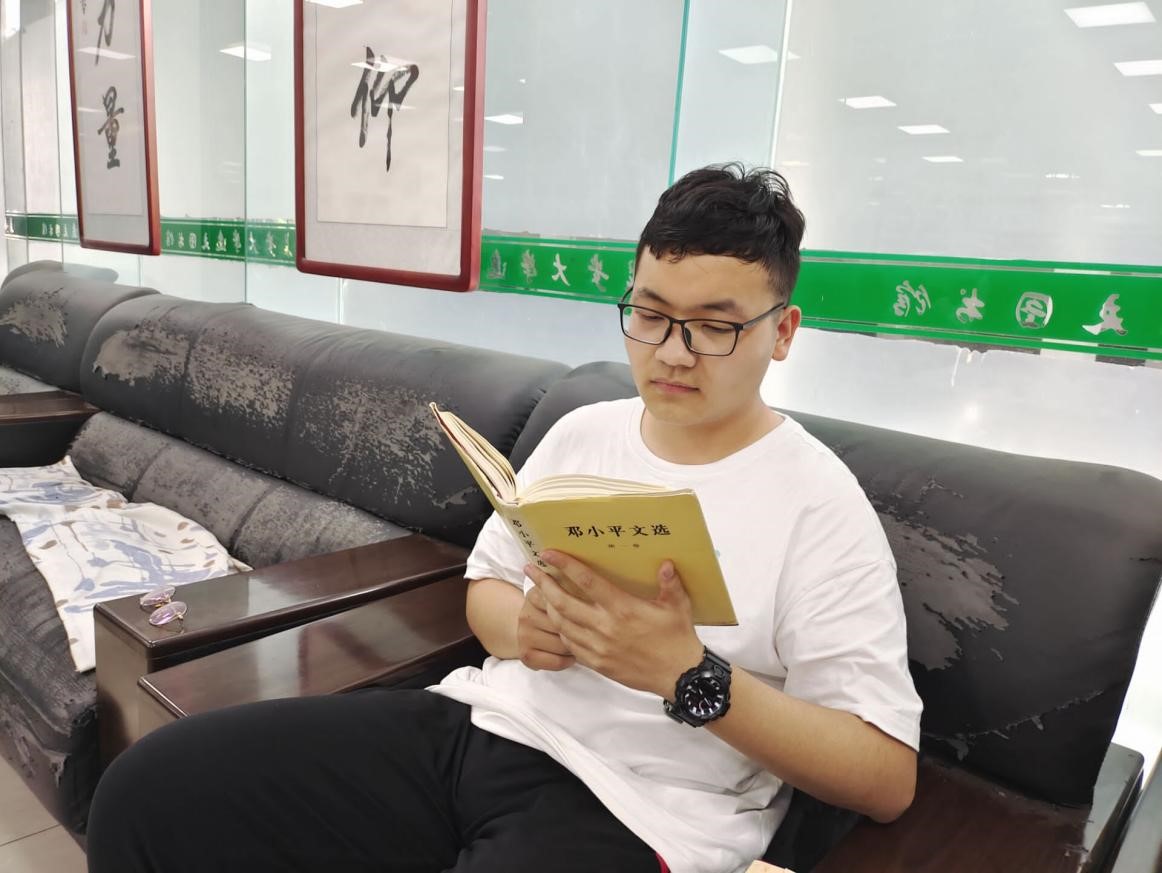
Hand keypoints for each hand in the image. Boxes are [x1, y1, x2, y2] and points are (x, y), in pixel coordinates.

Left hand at [524, 551, 703, 698]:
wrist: (678, 676)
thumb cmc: (678, 638)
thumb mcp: (678, 606)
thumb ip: (669, 582)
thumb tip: (666, 562)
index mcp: (622, 608)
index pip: (585, 581)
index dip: (564, 565)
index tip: (548, 553)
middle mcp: (604, 626)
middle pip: (563, 602)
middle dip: (543, 584)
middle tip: (530, 570)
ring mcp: (598, 647)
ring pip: (561, 624)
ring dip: (548, 607)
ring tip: (539, 593)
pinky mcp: (597, 663)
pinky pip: (570, 645)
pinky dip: (560, 630)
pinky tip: (558, 621)